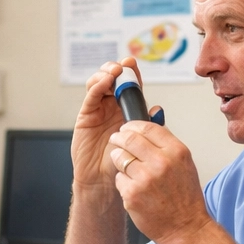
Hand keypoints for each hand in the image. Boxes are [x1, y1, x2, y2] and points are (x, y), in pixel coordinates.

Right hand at [73, 58, 162, 192]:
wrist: (104, 180)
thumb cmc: (123, 163)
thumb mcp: (141, 142)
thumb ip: (148, 125)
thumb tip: (157, 109)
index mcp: (127, 109)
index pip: (130, 85)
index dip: (131, 72)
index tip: (133, 63)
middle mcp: (111, 106)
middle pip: (112, 79)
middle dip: (117, 69)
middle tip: (124, 65)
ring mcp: (98, 109)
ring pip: (98, 83)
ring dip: (106, 74)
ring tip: (114, 73)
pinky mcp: (86, 116)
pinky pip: (90, 97)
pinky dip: (96, 86)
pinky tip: (104, 82)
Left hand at [106, 120, 208, 243]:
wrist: (185, 227)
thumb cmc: (185, 198)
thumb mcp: (184, 164)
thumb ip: (167, 144)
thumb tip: (152, 121)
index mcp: (176, 151)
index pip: (148, 127)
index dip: (133, 125)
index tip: (127, 127)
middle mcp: (161, 162)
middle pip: (129, 139)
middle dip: (119, 137)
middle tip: (116, 139)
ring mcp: (145, 178)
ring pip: (120, 157)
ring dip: (119, 159)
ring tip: (127, 167)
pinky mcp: (132, 193)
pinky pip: (119, 178)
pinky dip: (123, 182)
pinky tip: (133, 188)